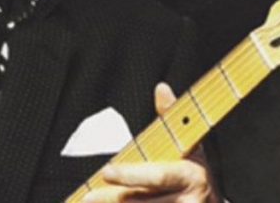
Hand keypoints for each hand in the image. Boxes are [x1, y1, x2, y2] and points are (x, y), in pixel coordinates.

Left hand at [81, 83, 215, 202]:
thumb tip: (161, 88)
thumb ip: (172, 118)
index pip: (157, 176)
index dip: (131, 175)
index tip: (106, 171)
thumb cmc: (191, 170)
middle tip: (88, 197)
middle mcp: (189, 201)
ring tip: (91, 201)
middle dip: (113, 199)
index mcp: (190, 175)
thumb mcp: (189, 145)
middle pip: (143, 200)